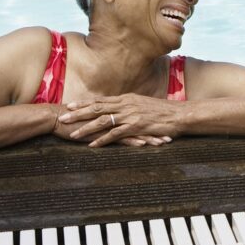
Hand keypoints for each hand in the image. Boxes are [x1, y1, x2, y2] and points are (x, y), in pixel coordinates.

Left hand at [58, 94, 177, 146]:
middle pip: (97, 108)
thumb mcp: (146, 105)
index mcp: (127, 98)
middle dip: (78, 112)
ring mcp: (131, 115)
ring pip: (102, 120)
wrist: (181, 115)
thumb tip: (123, 109)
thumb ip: (132, 106)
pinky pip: (115, 134)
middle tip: (63, 116)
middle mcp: (126, 105)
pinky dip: (102, 140)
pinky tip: (92, 145)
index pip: (101, 100)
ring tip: (72, 133)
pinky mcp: (136, 126)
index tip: (70, 105)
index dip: (84, 103)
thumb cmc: (166, 112)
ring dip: (86, 127)